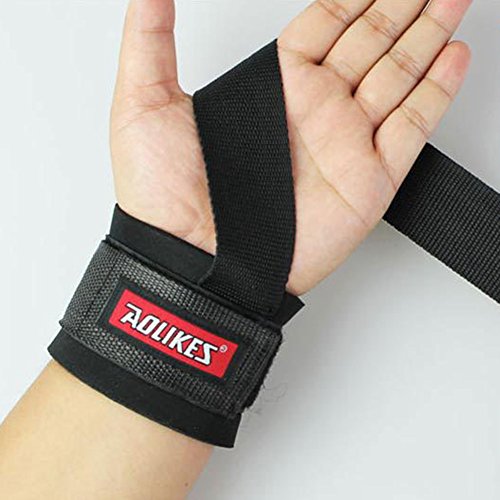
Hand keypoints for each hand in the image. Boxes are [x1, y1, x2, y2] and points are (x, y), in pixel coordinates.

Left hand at [111, 0, 470, 294]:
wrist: (191, 262)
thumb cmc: (160, 195)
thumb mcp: (143, 103)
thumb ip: (150, 38)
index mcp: (273, 87)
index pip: (327, 23)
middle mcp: (314, 111)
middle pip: (371, 41)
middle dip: (403, 5)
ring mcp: (344, 145)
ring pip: (400, 76)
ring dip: (429, 37)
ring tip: (454, 1)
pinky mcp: (367, 183)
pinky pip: (411, 130)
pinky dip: (436, 94)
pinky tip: (453, 59)